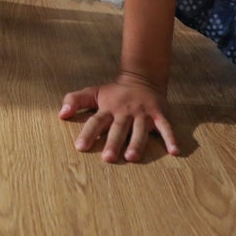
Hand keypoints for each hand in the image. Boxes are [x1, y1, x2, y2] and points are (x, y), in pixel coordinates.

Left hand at [60, 72, 179, 162]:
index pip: (96, 121)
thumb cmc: (114, 92)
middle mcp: (125, 112)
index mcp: (108, 108)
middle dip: (113, 142)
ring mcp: (143, 113)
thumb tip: (61, 114)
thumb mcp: (94, 93)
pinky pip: (166, 127)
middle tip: (108, 158)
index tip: (80, 147)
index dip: (88, 133)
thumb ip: (75, 101)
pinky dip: (170, 138)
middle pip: (118, 128)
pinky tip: (174, 152)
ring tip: (132, 157)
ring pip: (140, 129)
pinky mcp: (158, 114)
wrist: (142, 77)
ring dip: (137, 143)